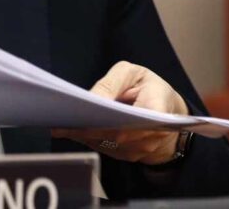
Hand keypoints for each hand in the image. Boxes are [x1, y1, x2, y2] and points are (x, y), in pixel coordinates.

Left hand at [52, 61, 188, 164]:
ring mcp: (141, 149)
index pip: (130, 120)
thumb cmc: (147, 85)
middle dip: (87, 130)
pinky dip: (89, 140)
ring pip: (109, 145)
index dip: (105, 121)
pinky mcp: (131, 154)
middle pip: (114, 136)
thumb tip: (92, 99)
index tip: (82, 116)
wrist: (168, 109)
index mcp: (157, 110)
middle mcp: (151, 135)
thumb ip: (112, 84)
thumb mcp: (132, 73)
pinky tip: (71, 132)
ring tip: (60, 127)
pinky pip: (107, 149)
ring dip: (84, 138)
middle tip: (61, 125)